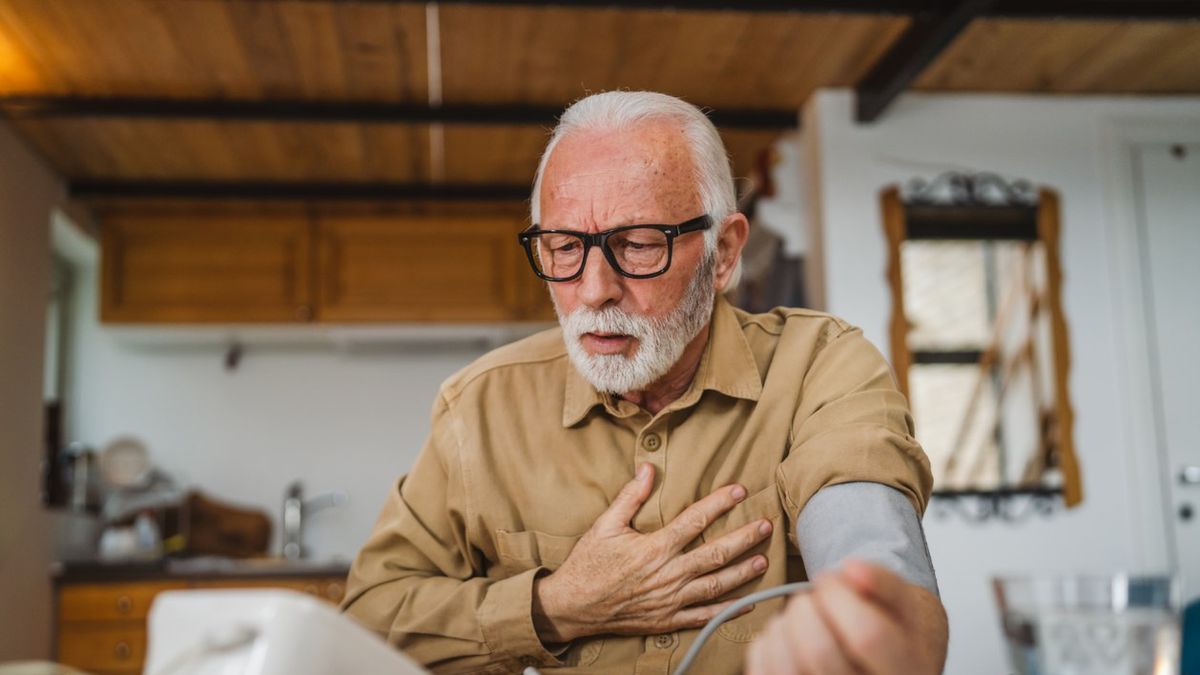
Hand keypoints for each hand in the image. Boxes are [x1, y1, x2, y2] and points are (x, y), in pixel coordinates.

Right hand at [532, 463, 772, 642]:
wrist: (573, 607)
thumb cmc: (588, 563)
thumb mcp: (604, 524)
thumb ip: (630, 497)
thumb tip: (647, 469)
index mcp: (655, 547)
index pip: (695, 520)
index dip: (720, 503)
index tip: (740, 491)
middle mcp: (668, 574)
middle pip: (716, 553)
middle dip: (744, 538)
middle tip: (766, 525)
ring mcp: (670, 600)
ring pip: (716, 585)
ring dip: (742, 571)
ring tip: (763, 559)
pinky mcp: (668, 620)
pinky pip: (704, 615)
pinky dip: (728, 610)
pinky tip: (747, 602)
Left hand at [745, 560, 947, 674]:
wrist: (877, 661)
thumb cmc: (886, 628)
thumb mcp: (899, 603)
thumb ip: (882, 581)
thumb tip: (851, 570)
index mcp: (906, 670)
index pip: (867, 636)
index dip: (838, 595)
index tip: (828, 579)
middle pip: (820, 652)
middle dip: (806, 607)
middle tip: (813, 598)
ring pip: (786, 664)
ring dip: (785, 625)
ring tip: (803, 618)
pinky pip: (763, 669)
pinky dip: (769, 642)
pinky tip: (789, 637)